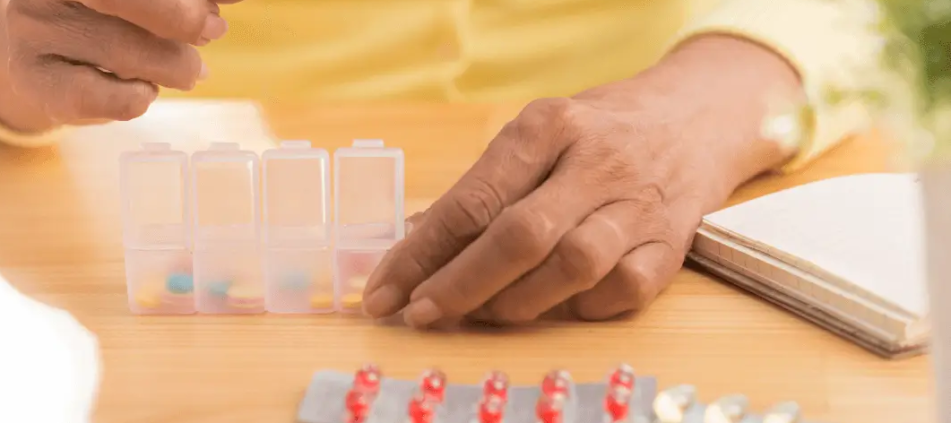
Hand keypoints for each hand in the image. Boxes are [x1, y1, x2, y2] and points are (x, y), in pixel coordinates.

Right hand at [0, 0, 242, 132]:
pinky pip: (96, 95)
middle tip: (213, 31)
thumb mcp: (138, 1)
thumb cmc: (106, 15)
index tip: (228, 1)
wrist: (43, 55)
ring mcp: (30, 30)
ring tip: (189, 70)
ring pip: (118, 49)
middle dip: (179, 17)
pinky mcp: (33, 80)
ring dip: (171, 64)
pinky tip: (144, 91)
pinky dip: (135, 98)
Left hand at [362, 35, 802, 327]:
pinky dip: (577, 308)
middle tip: (421, 314)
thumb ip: (482, 188)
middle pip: (520, 236)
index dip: (422, 252)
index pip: (473, 198)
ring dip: (514, 303)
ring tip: (479, 311)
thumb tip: (413, 246)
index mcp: (548, 126)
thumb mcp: (534, 136)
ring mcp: (638, 205)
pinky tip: (553, 304)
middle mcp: (596, 162)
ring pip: (571, 269)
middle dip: (460, 286)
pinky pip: (618, 292)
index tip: (385, 291)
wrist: (695, 118)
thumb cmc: (594, 132)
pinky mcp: (670, 245)